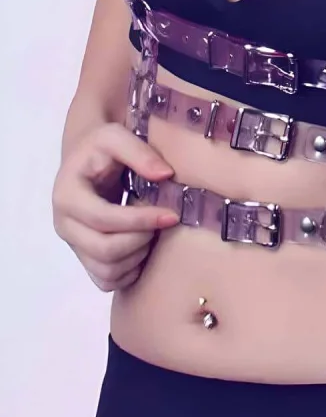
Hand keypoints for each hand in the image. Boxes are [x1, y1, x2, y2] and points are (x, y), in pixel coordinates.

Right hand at [52, 122, 177, 291]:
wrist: (85, 163)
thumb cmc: (100, 149)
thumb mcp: (116, 136)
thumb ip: (140, 152)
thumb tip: (165, 175)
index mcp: (67, 195)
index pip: (104, 219)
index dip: (140, 220)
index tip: (171, 215)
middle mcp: (64, 225)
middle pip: (105, 250)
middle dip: (141, 240)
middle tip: (163, 224)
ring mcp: (72, 244)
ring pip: (106, 270)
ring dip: (138, 257)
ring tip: (154, 234)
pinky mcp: (82, 257)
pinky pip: (105, 280)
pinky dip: (128, 273)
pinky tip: (142, 250)